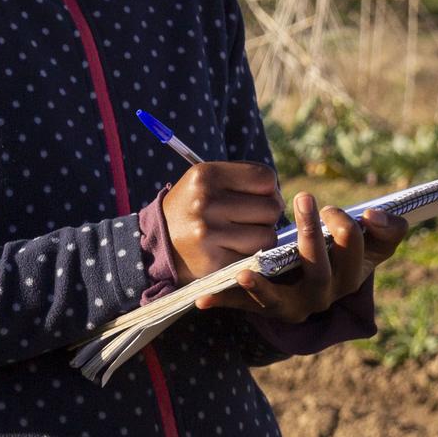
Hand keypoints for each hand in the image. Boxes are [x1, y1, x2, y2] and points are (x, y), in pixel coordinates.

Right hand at [164, 161, 289, 281]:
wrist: (158, 242)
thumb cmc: (193, 208)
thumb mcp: (207, 182)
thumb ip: (243, 178)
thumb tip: (280, 195)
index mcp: (205, 175)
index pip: (266, 178)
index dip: (268, 190)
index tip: (256, 198)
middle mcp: (205, 201)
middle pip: (271, 208)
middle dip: (266, 216)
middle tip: (249, 220)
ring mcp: (208, 233)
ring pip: (267, 236)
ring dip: (260, 239)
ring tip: (240, 236)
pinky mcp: (212, 261)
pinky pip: (254, 259)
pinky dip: (250, 257)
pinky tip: (233, 251)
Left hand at [194, 191, 409, 322]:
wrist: (292, 279)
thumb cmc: (327, 250)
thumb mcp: (356, 238)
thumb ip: (381, 228)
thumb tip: (378, 214)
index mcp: (352, 273)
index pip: (367, 256)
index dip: (367, 235)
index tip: (366, 210)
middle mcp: (325, 295)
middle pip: (324, 272)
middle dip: (316, 235)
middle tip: (308, 199)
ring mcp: (292, 305)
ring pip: (283, 298)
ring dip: (265, 283)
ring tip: (252, 263)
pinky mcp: (261, 307)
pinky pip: (242, 307)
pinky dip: (223, 301)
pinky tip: (202, 298)